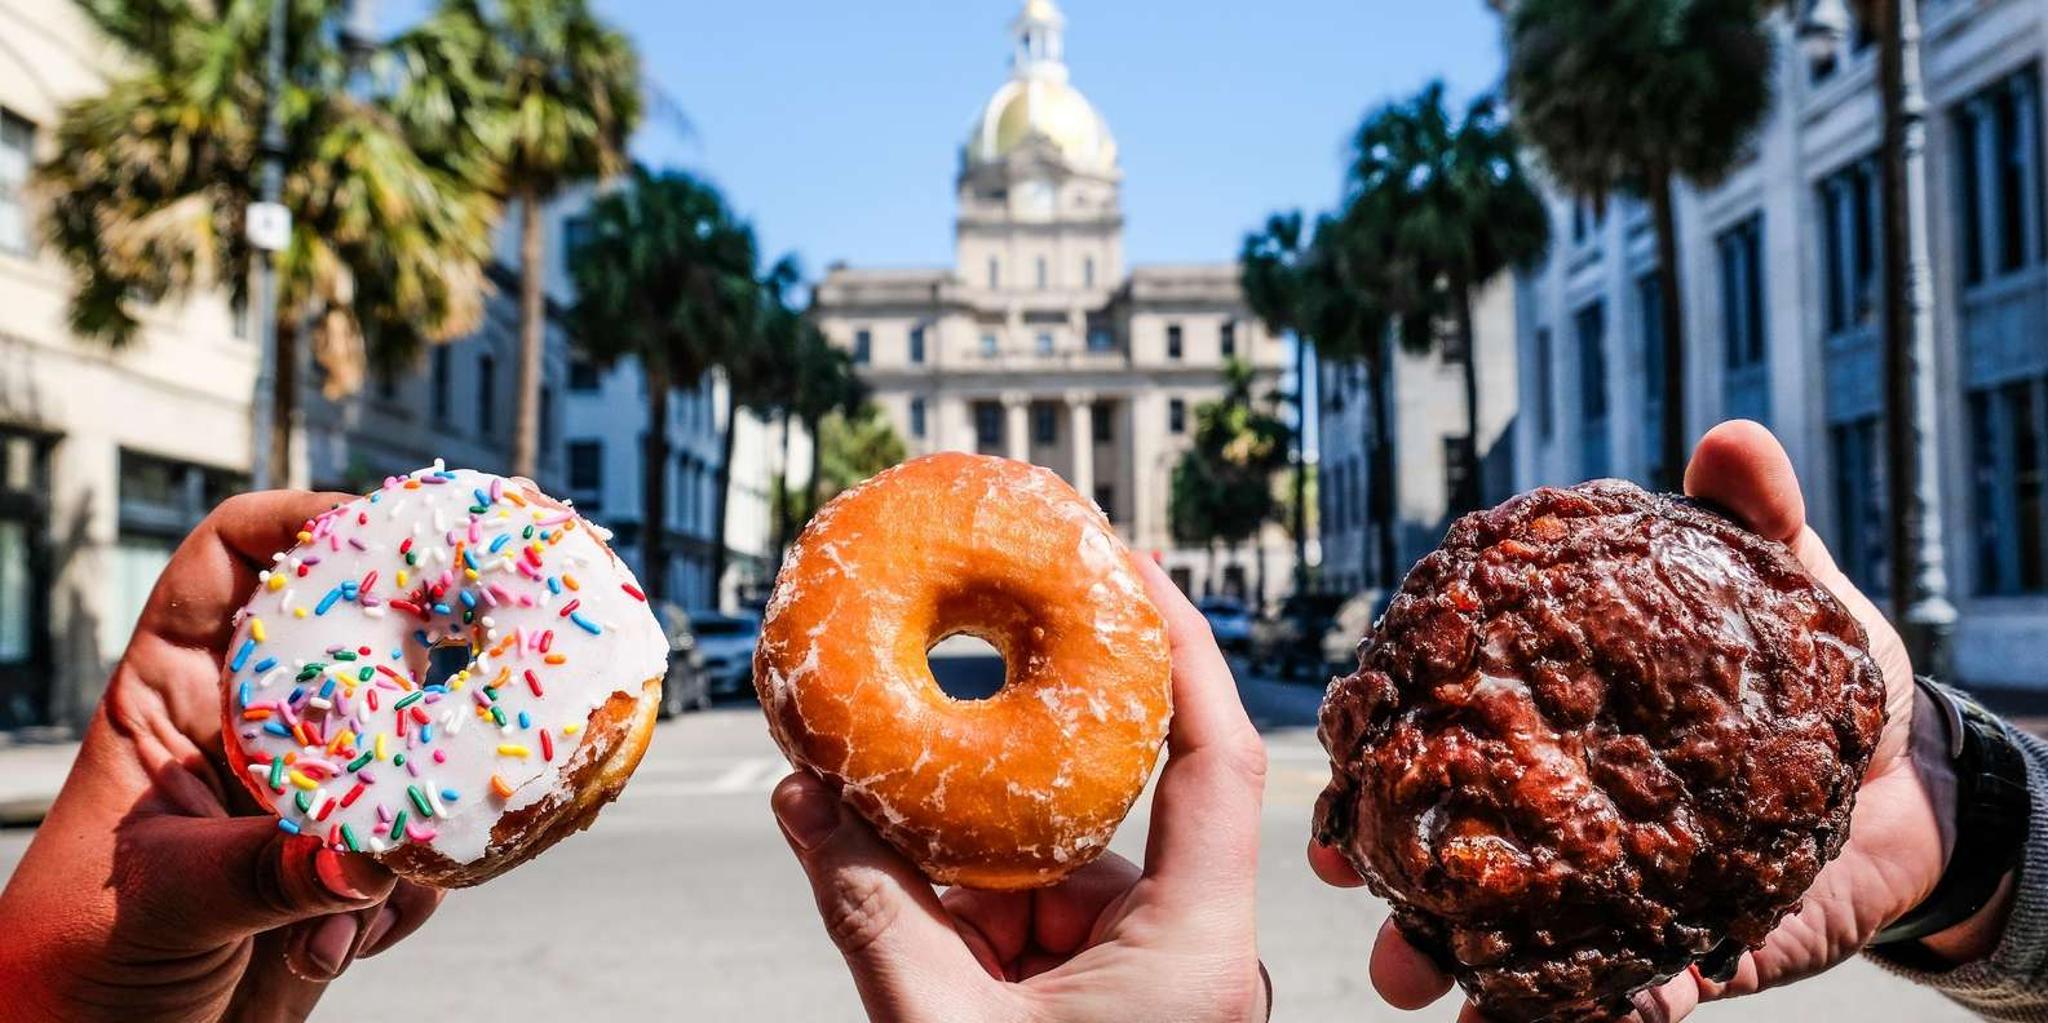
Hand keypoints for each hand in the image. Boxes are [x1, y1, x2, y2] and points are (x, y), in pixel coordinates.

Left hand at [0, 491, 445, 1021]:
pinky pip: (418, 848)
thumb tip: (365, 858)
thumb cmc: (71, 970)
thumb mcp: (159, 905)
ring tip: (356, 896)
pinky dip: (408, 894)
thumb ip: (263, 875)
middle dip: (417, 655)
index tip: (381, 520)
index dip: (297, 520)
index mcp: (168, 701)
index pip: (226, 566)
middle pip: (348, 642)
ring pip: (404, 752)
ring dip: (410, 820)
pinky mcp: (340, 870)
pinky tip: (348, 943)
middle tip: (481, 650)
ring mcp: (300, 800)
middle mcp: (244, 733)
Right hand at [771, 554, 1269, 1022]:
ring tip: (922, 950)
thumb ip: (870, 912)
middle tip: (922, 751)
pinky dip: (982, 933)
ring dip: (974, 900)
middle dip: (996, 810)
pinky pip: (1049, 926)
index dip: (1183, 649)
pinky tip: (935, 964)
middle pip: (1096, 827)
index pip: (1215, 761)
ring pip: (1058, 879)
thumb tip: (799, 793)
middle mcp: (1196, 953)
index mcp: (1196, 950)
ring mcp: (1164, 977)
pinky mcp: (1126, 998)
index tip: (1130, 564)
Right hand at [1312, 420, 1970, 1020]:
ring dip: (1470, 977)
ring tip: (1437, 992)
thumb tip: (1731, 438)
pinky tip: (1616, 1014)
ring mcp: (1621, 895)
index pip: (1448, 746)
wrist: (1923, 785)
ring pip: (1525, 949)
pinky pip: (1645, 995)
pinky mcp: (1693, 954)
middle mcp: (1571, 819)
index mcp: (1562, 727)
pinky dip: (1623, 1012)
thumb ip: (1752, 520)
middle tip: (1357, 894)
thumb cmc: (1823, 676)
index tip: (1336, 795)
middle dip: (1395, 893)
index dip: (1382, 769)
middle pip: (1458, 864)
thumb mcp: (1787, 591)